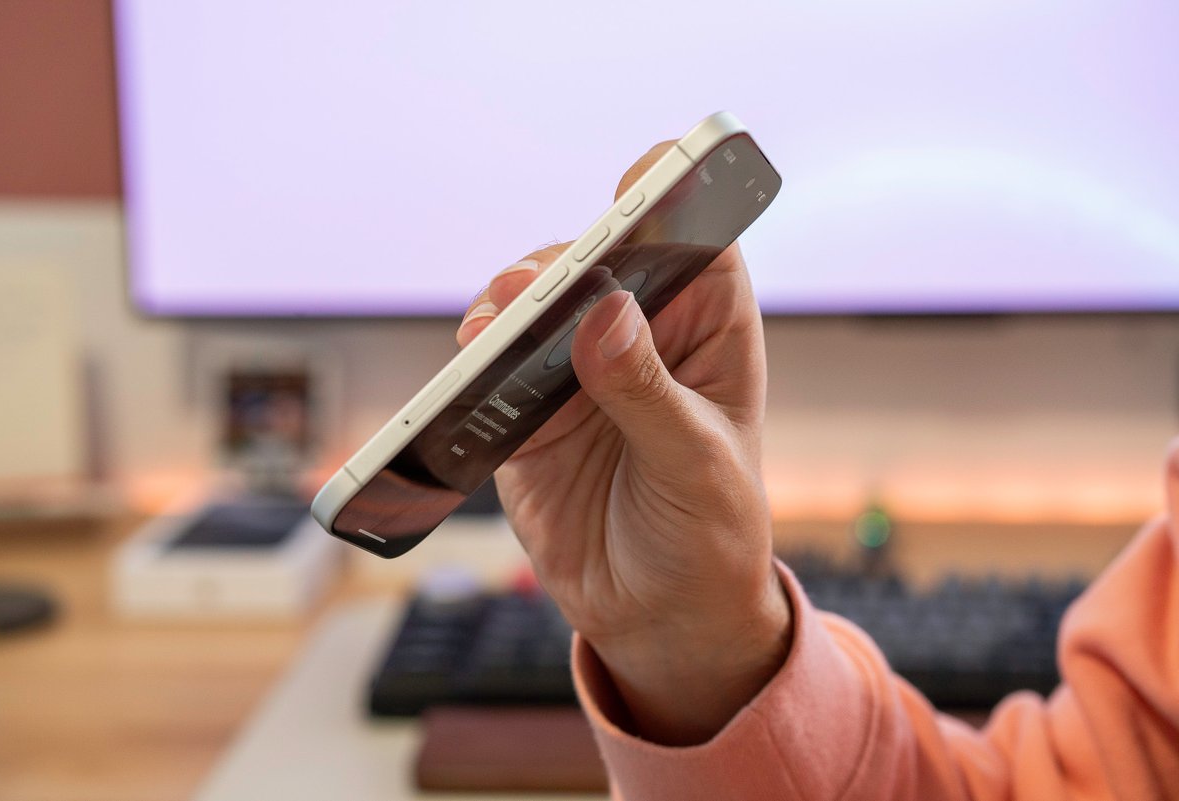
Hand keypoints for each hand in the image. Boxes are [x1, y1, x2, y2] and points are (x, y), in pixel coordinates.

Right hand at [456, 141, 791, 744]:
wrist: (657, 616)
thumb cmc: (708, 535)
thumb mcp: (697, 468)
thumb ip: (649, 395)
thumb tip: (604, 317)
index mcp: (706, 337)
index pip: (697, 248)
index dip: (674, 203)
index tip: (646, 174)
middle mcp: (640, 340)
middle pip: (598, 265)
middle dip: (567, 263)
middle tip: (543, 282)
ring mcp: (578, 372)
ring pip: (535, 307)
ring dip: (512, 303)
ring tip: (496, 321)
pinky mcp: (526, 412)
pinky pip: (492, 369)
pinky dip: (476, 358)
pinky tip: (472, 358)